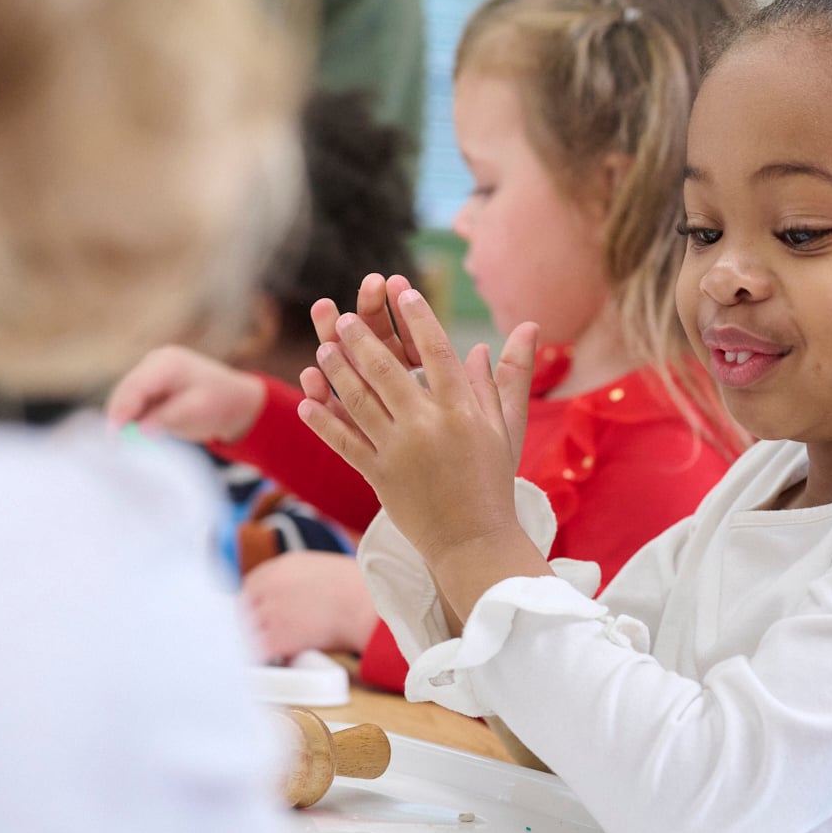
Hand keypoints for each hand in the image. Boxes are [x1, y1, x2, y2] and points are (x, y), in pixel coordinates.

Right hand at [104, 346, 265, 442]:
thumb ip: (167, 418)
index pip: (135, 385)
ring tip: (124, 441)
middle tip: (114, 444)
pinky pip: (133, 402)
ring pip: (126, 397)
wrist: (236, 401)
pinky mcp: (150, 385)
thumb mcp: (196, 412)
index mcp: (167, 363)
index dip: (121, 409)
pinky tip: (134, 433)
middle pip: (126, 390)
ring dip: (124, 418)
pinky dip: (131, 417)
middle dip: (118, 415)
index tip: (113, 433)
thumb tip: (139, 428)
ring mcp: (151, 372)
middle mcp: (155, 362)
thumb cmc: (220, 404)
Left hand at [240, 552, 378, 660]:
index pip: (250, 585)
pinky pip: (256, 651)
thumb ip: (296, 579)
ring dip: (255, 639)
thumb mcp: (319, 568)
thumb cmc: (357, 588)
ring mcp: (270, 613)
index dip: (256, 601)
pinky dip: (262, 658)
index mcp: (281, 567)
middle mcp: (269, 587)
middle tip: (264, 632)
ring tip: (270, 648)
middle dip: (252, 619)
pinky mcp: (276, 639)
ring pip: (246, 630)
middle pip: (243, 607)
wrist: (366, 605)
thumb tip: (292, 596)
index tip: (260, 612)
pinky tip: (274, 660)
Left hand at [298, 284, 539, 571]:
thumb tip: (523, 328)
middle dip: (364, 340)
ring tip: (324, 348)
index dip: (419, 318)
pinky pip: (346, 443)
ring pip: (361, 402)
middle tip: (345, 317)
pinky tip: (308, 402)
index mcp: (462, 412)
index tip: (403, 291)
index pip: (437, 352)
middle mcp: (429, 427)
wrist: (474, 541)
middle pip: (388, 372)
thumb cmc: (492, 481)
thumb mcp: (507, 428)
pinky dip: (325, 422)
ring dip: (339, 372)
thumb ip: (509, 378)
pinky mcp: (379, 476)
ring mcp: (401, 452)